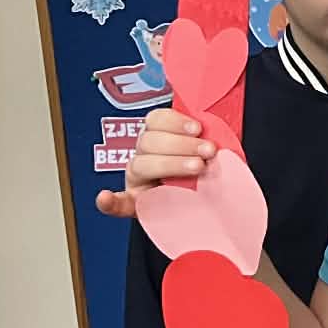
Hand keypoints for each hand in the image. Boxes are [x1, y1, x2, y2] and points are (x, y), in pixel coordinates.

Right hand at [94, 108, 210, 217]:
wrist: (207, 208)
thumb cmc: (209, 176)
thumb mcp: (210, 154)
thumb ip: (209, 143)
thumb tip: (222, 137)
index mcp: (160, 139)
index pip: (156, 119)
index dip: (175, 121)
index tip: (197, 128)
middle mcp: (145, 156)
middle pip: (149, 140)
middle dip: (181, 143)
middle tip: (208, 151)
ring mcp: (137, 181)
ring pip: (141, 164)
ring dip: (170, 163)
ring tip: (197, 167)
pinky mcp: (134, 205)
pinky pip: (117, 204)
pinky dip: (109, 201)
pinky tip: (105, 198)